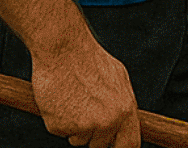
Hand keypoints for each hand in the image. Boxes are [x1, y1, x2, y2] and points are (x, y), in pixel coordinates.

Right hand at [29, 33, 140, 147]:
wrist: (64, 50)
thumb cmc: (90, 60)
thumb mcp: (118, 79)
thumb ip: (122, 104)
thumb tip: (126, 120)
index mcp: (126, 110)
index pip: (130, 145)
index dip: (120, 147)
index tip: (113, 147)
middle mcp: (107, 122)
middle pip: (100, 145)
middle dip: (93, 135)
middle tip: (85, 112)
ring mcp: (83, 126)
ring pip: (78, 140)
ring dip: (74, 127)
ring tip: (73, 99)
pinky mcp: (60, 126)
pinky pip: (60, 132)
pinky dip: (57, 120)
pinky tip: (59, 99)